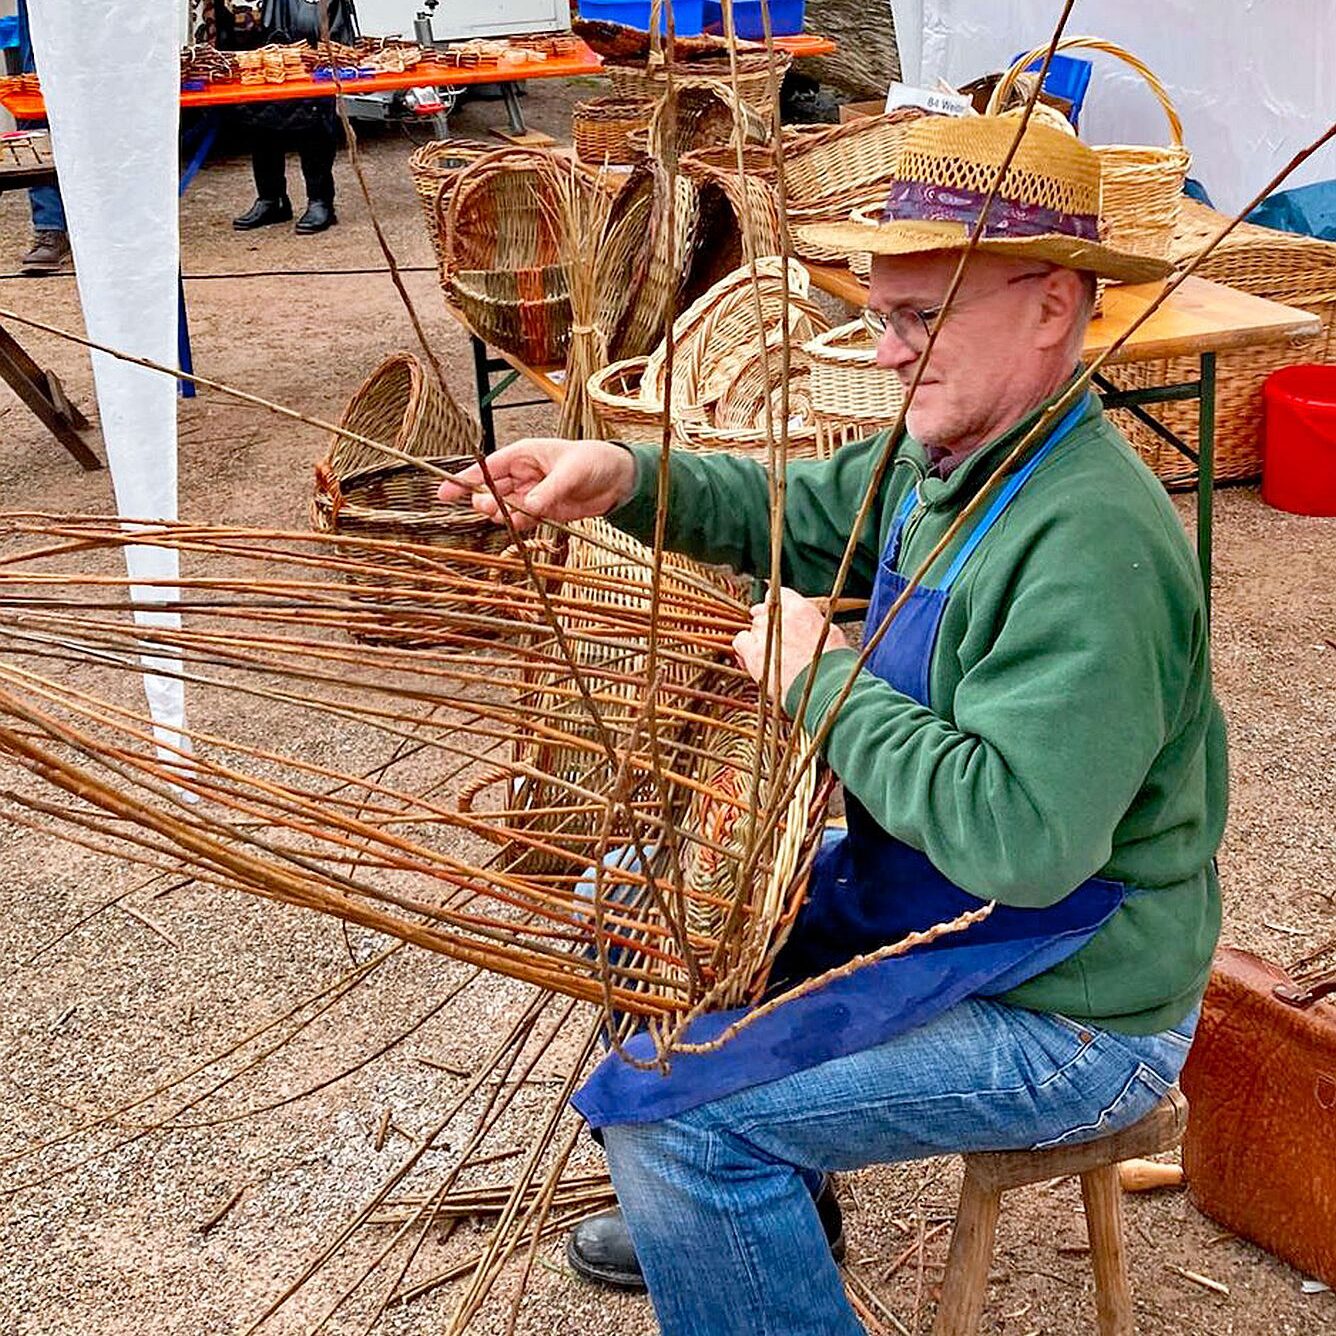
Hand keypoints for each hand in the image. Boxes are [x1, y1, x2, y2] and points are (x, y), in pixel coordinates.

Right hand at [436, 438, 636, 531]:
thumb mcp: (571, 473)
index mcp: (523, 455)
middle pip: (491, 490)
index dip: (464, 480)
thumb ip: (548, 490)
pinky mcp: (542, 510)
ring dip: (501, 514)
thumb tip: (528, 507)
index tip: (444, 493)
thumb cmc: (594, 462)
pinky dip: (517, 524)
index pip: (487, 468)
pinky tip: (518, 526)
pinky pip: (522, 519)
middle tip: (489, 508)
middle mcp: (522, 474)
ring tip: (503, 516)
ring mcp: (531, 493)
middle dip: (485, 500)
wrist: (617, 479)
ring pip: (504, 507)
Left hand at [732, 588, 849, 705]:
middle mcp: (778, 615)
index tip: (778, 615)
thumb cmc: (832, 663)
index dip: (776, 606)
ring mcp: (764, 632)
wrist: (824, 684)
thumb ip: (812, 622)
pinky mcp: (754, 652)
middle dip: (767, 625)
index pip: (777, 594)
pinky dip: (744, 650)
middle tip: (775, 640)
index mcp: (799, 608)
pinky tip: (752, 659)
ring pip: (752, 627)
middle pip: (763, 612)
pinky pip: (740, 642)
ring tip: (769, 655)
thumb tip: (809, 622)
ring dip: (758, 639)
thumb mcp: (829, 632)